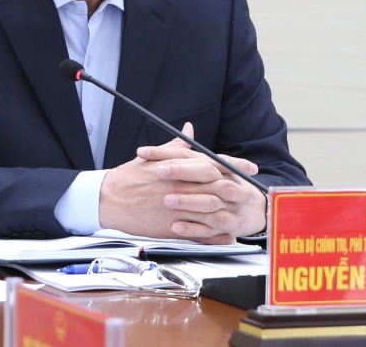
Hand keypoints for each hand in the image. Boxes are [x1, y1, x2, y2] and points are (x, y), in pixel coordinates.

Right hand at [98, 124, 265, 243]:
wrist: (109, 198)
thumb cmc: (131, 176)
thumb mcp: (155, 156)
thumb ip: (177, 145)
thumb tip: (190, 129)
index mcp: (179, 167)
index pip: (214, 163)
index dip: (235, 166)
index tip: (251, 168)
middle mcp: (182, 185)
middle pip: (219, 187)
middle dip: (240, 190)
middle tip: (255, 193)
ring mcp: (179, 207)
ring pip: (213, 210)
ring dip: (232, 213)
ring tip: (247, 215)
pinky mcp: (172, 226)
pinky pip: (200, 232)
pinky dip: (216, 235)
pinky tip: (228, 236)